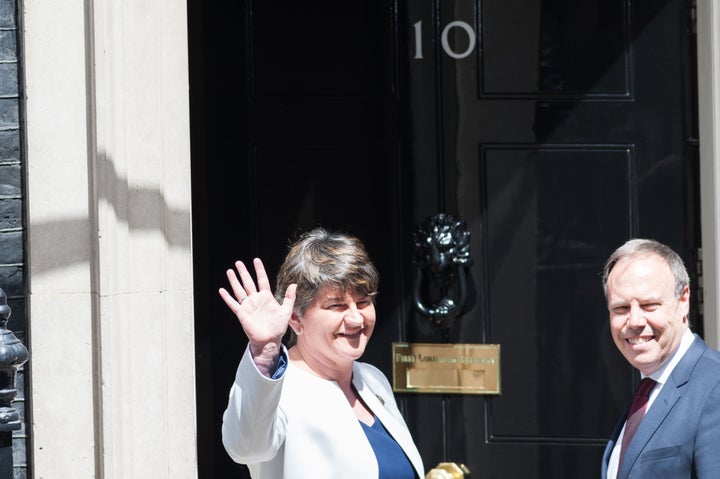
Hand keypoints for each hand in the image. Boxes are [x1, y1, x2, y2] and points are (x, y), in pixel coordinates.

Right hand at [218, 258, 295, 374]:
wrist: (269, 340)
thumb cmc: (278, 327)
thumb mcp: (286, 311)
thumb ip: (289, 298)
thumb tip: (293, 284)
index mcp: (267, 297)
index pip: (262, 280)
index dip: (259, 270)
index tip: (256, 260)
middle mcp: (256, 299)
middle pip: (248, 282)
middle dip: (243, 272)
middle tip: (238, 262)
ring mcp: (248, 306)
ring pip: (239, 290)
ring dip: (234, 281)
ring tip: (230, 271)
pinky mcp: (242, 313)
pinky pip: (233, 304)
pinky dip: (227, 297)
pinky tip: (222, 290)